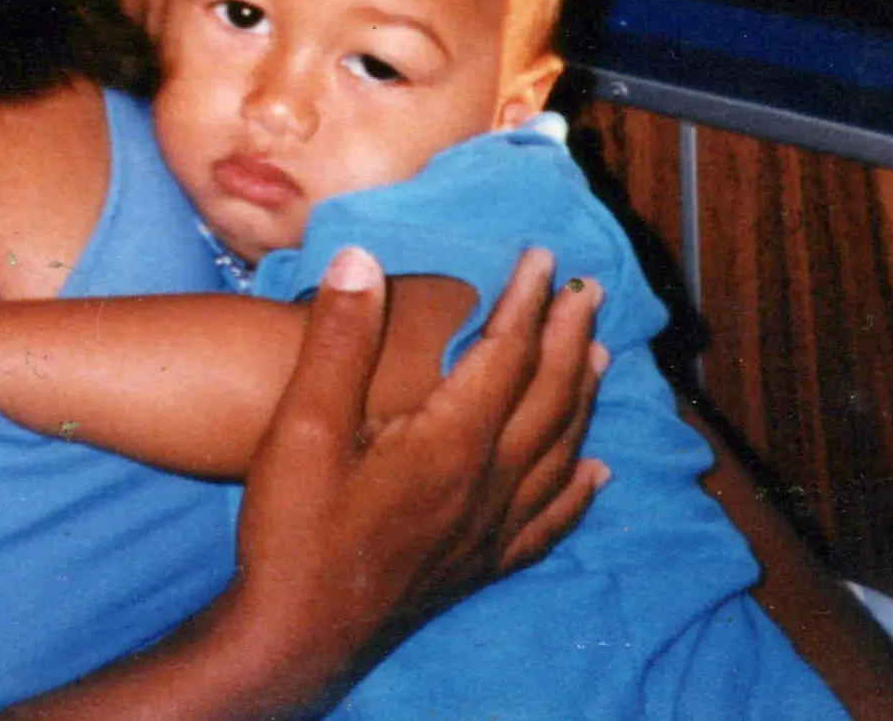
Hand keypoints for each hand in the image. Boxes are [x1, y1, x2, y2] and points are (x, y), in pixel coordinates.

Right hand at [210, 247, 605, 709]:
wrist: (296, 636)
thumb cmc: (293, 529)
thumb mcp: (301, 424)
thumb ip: (337, 339)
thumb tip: (363, 259)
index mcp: (450, 442)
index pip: (506, 355)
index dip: (528, 302)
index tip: (542, 256)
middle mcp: (487, 484)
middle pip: (548, 398)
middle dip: (570, 339)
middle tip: (588, 290)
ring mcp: (491, 530)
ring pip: (559, 453)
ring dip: (583, 398)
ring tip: (599, 358)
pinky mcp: (482, 565)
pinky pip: (550, 520)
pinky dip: (578, 489)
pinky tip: (596, 474)